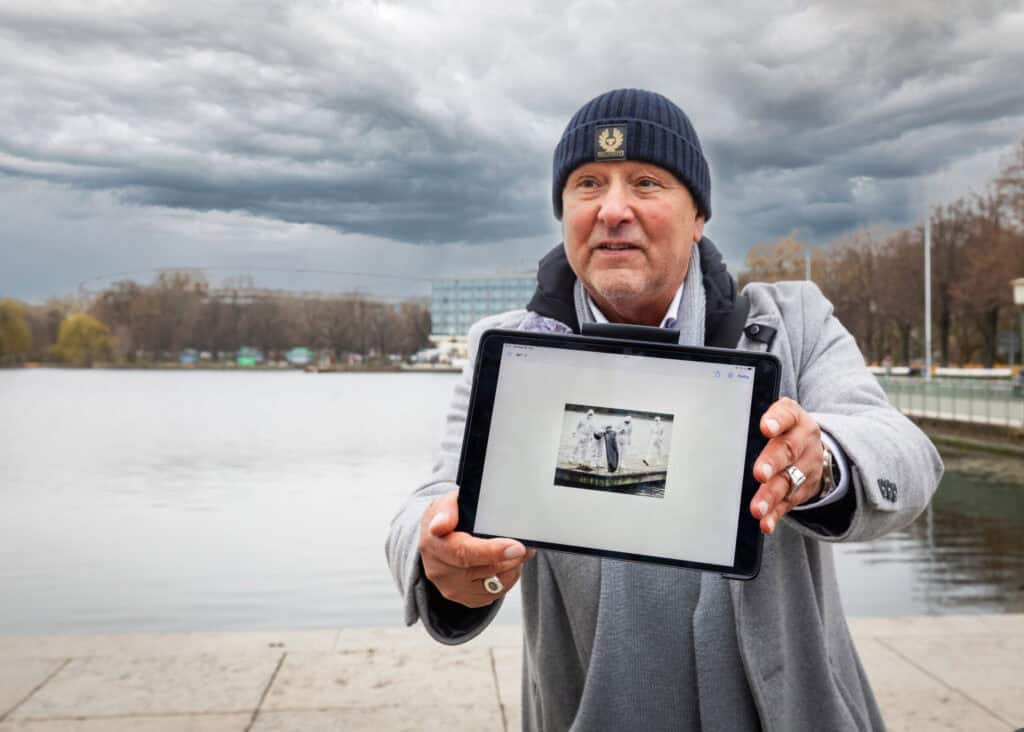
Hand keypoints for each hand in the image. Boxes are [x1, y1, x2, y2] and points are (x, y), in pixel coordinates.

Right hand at [418, 491, 534, 607]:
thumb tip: (441, 524)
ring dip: (512, 568)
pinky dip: (507, 580)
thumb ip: (446, 510)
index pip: (464, 553)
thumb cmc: (446, 518)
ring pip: (494, 584)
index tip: (517, 547)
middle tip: (525, 545)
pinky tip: (508, 564)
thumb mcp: (444, 504)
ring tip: (517, 552)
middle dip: (512, 558)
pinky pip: (494, 595)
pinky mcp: (463, 599)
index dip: (492, 551)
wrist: (435, 541)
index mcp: (434, 545)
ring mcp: (451, 588)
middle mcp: (439, 571)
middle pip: (486, 570)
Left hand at [748, 397, 823, 534]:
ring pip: (788, 481)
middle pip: (788, 451)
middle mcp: (803, 442)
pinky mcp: (803, 490)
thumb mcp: (778, 417)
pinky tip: (765, 522)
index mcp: (794, 419)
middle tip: (759, 474)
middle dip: (773, 462)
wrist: (815, 450)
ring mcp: (805, 467)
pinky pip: (788, 503)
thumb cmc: (783, 430)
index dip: (777, 420)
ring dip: (771, 496)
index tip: (766, 428)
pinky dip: (775, 514)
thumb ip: (754, 418)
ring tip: (757, 508)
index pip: (787, 415)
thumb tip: (720, 424)